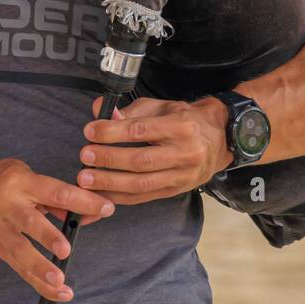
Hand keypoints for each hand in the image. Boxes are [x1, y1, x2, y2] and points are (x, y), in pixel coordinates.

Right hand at [0, 158, 114, 300]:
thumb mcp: (25, 175)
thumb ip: (52, 196)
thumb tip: (85, 213)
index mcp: (22, 182)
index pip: (56, 192)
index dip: (82, 201)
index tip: (106, 208)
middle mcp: (9, 205)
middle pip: (30, 222)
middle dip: (49, 237)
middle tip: (66, 250)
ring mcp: (0, 228)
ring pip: (20, 251)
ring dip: (40, 268)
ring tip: (59, 281)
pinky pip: (19, 268)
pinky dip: (39, 282)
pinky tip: (58, 292)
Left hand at [76, 95, 231, 204]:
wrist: (219, 139)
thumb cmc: (185, 119)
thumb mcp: (161, 106)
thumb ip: (130, 111)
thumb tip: (100, 113)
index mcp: (180, 126)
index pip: (142, 130)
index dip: (113, 132)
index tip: (91, 131)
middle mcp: (184, 153)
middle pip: (141, 160)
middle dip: (109, 159)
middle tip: (85, 156)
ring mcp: (182, 175)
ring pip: (142, 183)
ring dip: (110, 183)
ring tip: (87, 178)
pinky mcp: (176, 190)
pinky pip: (144, 197)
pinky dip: (121, 196)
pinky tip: (102, 193)